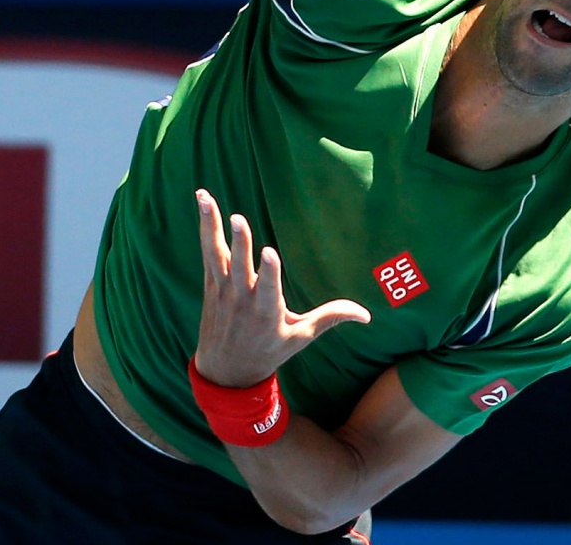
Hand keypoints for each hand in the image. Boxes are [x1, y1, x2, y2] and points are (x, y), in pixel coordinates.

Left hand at [194, 188, 370, 388]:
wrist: (224, 372)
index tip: (269, 251)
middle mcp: (241, 299)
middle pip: (239, 267)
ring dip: (211, 226)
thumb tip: (367, 314)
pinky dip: (205, 227)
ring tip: (206, 198)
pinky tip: (203, 202)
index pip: (267, 289)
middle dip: (240, 243)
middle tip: (238, 218)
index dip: (269, 271)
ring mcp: (223, 290)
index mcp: (266, 312)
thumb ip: (331, 317)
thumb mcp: (301, 337)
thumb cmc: (268, 352)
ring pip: (217, 254)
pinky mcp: (212, 283)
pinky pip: (208, 251)